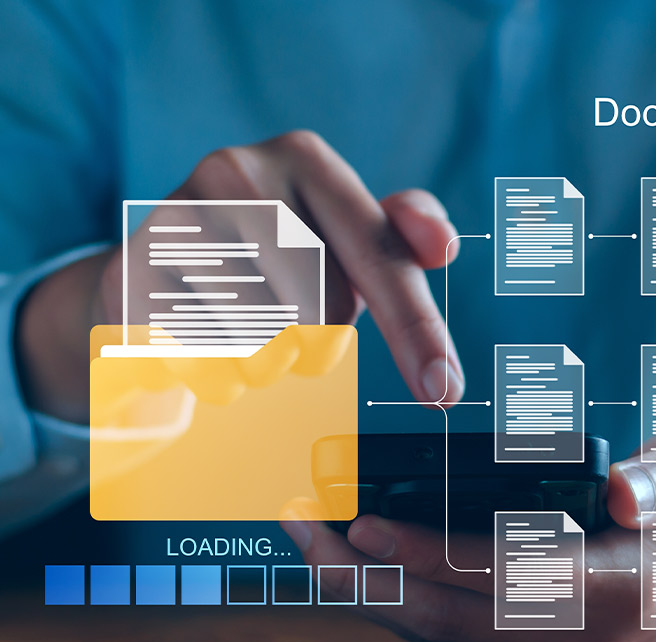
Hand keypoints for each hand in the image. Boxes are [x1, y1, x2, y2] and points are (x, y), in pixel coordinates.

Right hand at [17, 129, 461, 421]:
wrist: (159, 266)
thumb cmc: (281, 255)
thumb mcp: (347, 237)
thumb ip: (404, 236)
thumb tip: (443, 243)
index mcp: (304, 157)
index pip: (379, 255)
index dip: (416, 328)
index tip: (445, 390)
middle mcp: (236, 172)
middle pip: (324, 309)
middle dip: (324, 338)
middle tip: (295, 320)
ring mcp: (174, 218)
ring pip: (265, 345)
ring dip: (270, 362)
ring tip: (244, 327)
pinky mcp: (129, 277)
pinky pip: (207, 365)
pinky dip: (219, 375)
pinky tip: (201, 341)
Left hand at [281, 420, 655, 641]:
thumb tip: (628, 493)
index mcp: (629, 591)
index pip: (508, 580)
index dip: (430, 553)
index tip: (362, 521)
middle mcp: (590, 638)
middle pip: (457, 621)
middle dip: (369, 579)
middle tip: (299, 529)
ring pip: (451, 634)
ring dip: (375, 590)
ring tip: (313, 542)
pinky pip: (464, 629)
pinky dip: (408, 595)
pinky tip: (370, 560)